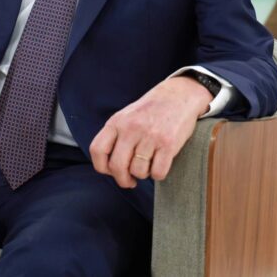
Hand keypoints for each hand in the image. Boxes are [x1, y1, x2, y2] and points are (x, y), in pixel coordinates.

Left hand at [89, 76, 210, 188]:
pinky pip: (158, 173)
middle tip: (130, 181)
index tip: (111, 171)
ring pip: (138, 172)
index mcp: (116, 122)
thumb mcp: (126, 117)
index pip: (97, 150)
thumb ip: (115, 137)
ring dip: (143, 174)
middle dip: (123, 180)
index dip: (102, 167)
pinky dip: (158, 174)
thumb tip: (108, 167)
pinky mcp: (168, 143)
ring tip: (148, 163)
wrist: (179, 95)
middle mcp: (131, 128)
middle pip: (117, 166)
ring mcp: (150, 136)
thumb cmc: (150, 111)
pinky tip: (160, 164)